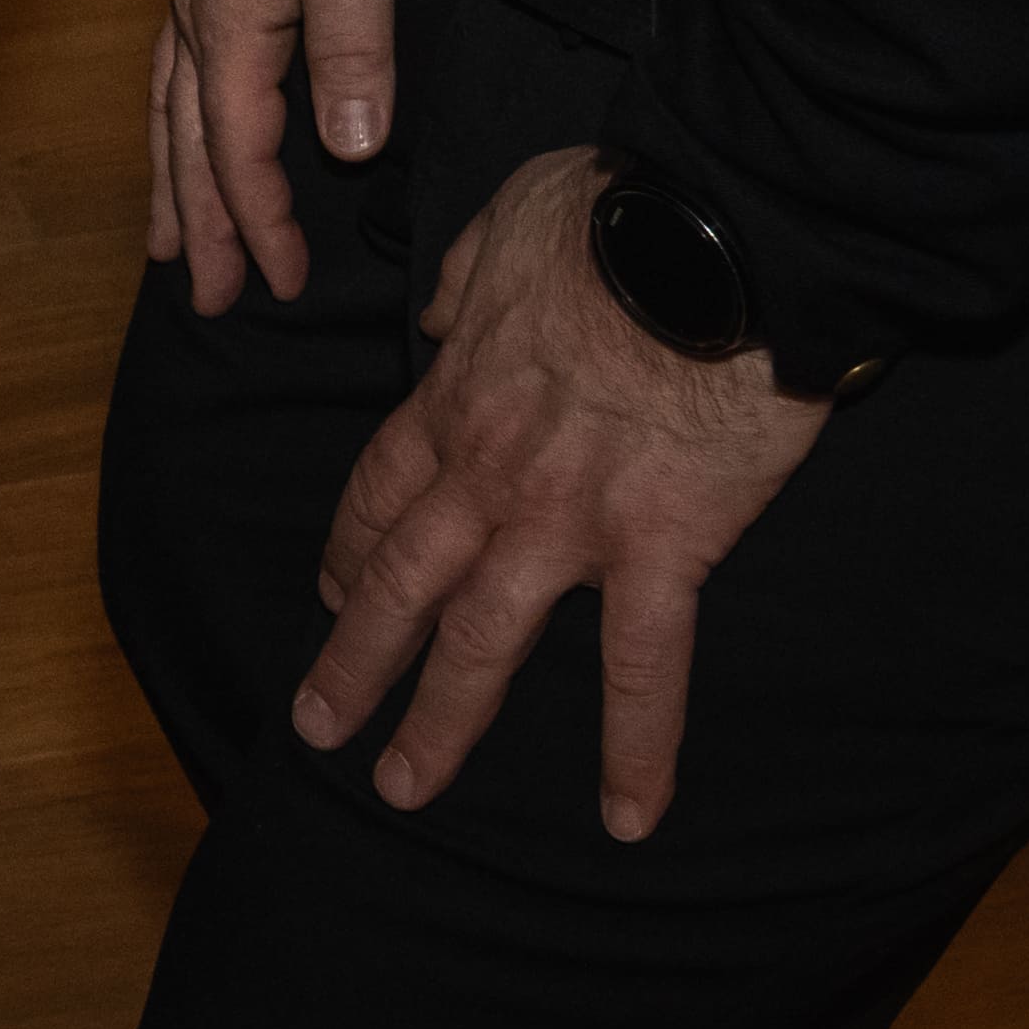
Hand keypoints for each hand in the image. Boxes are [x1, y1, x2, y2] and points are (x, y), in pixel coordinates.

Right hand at [150, 0, 406, 310]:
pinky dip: (172, 126)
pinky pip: (172, 74)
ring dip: (172, 184)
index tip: (282, 281)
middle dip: (199, 226)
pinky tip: (177, 137)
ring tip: (170, 246)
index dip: (259, 221)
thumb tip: (346, 149)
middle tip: (208, 299)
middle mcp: (194, 18)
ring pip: (168, 111)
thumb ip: (353, 50)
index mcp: (230, 22)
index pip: (237, 147)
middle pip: (185, 143)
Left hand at [294, 149, 830, 840]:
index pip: (381, 490)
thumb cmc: (617, 211)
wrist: (711, 231)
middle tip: (317, 727)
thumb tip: (436, 309)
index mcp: (457, 395)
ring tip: (402, 788)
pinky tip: (626, 817)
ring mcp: (568, 519)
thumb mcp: (505, 220)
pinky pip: (643, 668)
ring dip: (439, 720)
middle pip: (399, 582)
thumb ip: (463, 278)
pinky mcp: (661, 547)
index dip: (348, 547)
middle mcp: (491, 472)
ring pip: (483, 639)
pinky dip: (635, 749)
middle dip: (353, 658)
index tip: (327, 589)